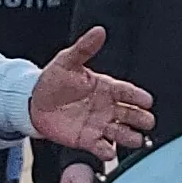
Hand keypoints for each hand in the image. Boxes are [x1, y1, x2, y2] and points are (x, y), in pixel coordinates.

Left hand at [27, 27, 154, 160]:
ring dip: (129, 137)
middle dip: (141, 118)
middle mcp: (106, 107)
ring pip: (120, 132)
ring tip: (136, 140)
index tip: (148, 101)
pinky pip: (100, 147)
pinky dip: (106, 151)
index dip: (138, 96)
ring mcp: (98, 124)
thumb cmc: (54, 80)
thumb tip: (99, 31)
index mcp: (106, 87)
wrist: (34, 102)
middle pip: (130, 114)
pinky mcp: (86, 140)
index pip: (127, 91)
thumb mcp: (68, 61)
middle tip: (148, 122)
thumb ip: (84, 48)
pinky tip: (109, 151)